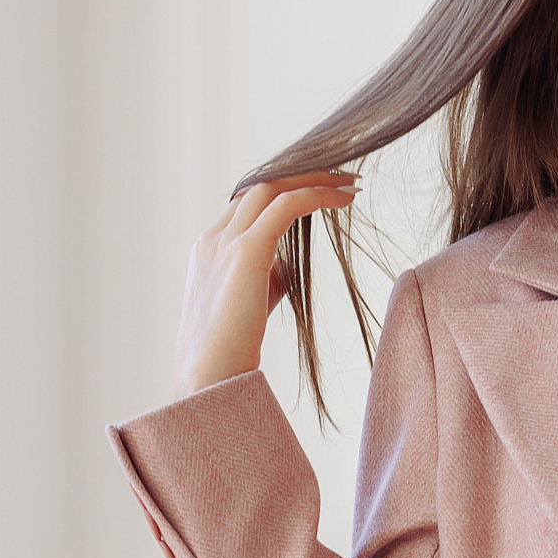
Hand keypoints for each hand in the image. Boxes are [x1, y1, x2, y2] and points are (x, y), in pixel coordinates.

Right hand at [174, 174, 357, 397]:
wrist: (209, 382)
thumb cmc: (229, 356)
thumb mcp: (247, 308)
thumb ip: (264, 281)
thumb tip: (285, 268)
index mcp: (207, 250)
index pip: (246, 204)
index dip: (283, 192)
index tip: (317, 191)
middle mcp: (212, 240)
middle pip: (258, 187)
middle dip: (301, 176)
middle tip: (341, 177)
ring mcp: (224, 243)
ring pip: (271, 188)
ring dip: (314, 179)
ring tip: (350, 184)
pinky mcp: (245, 253)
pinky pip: (286, 207)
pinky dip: (317, 195)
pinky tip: (345, 199)